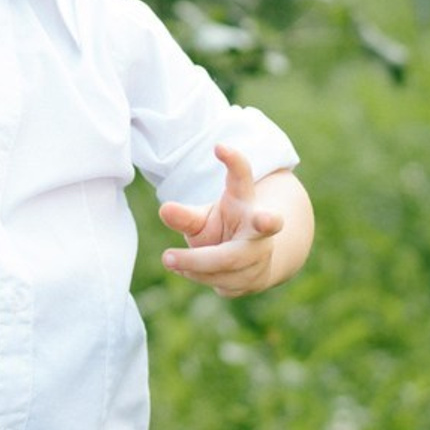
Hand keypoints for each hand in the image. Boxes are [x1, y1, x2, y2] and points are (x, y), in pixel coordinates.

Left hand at [159, 145, 311, 298]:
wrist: (248, 265)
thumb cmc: (221, 232)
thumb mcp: (202, 219)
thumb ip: (185, 216)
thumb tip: (164, 210)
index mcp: (246, 204)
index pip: (242, 177)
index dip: (235, 162)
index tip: (220, 147)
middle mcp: (259, 229)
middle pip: (263, 225)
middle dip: (262, 223)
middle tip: (264, 217)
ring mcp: (261, 255)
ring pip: (226, 262)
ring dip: (194, 262)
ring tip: (169, 258)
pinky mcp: (255, 280)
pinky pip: (220, 282)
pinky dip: (197, 276)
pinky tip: (187, 269)